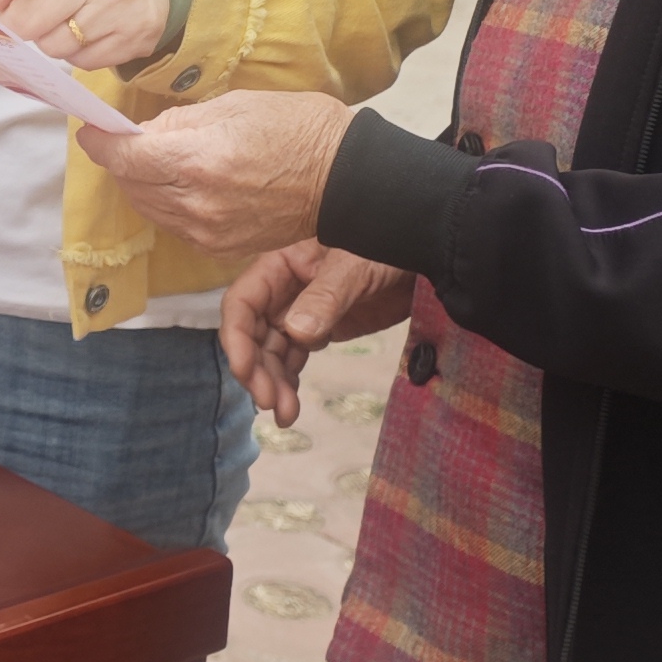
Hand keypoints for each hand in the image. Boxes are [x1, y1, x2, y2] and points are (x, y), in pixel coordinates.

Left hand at [0, 0, 169, 72]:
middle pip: (31, 19)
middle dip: (17, 23)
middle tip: (25, 14)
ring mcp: (121, 4)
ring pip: (54, 47)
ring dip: (48, 38)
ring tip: (66, 16)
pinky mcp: (137, 35)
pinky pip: (82, 63)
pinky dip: (76, 52)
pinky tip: (90, 29)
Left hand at [78, 88, 351, 254]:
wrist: (346, 180)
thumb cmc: (298, 129)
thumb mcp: (235, 105)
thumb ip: (180, 122)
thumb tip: (145, 135)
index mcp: (197, 161)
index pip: (123, 157)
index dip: (100, 142)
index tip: (92, 131)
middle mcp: (196, 203)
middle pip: (130, 184)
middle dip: (123, 161)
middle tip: (132, 141)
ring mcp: (207, 231)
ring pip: (148, 208)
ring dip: (143, 185)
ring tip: (162, 162)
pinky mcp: (218, 248)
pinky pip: (174, 225)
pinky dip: (169, 205)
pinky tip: (186, 186)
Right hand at [220, 238, 415, 425]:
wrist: (424, 255)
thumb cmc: (386, 247)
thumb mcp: (355, 267)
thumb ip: (326, 297)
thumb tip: (295, 333)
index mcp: (279, 266)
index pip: (241, 303)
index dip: (236, 338)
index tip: (246, 371)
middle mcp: (281, 291)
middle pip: (252, 335)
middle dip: (257, 371)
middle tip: (270, 403)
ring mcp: (299, 312)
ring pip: (272, 353)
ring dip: (273, 384)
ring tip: (286, 415)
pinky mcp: (320, 329)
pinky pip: (294, 359)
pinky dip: (289, 382)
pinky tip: (291, 406)